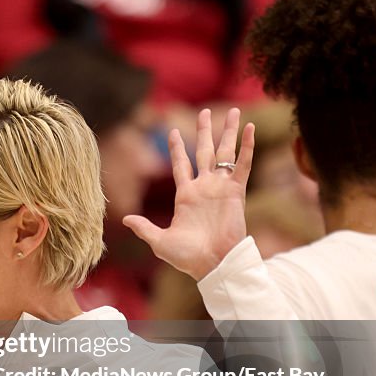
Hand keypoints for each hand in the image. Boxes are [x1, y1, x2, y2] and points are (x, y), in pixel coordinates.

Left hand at [123, 108, 253, 280]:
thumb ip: (144, 228)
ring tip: (236, 111)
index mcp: (185, 195)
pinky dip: (247, 147)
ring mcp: (221, 188)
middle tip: (206, 111)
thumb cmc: (187, 258)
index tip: (173, 130)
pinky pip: (242, 165)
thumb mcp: (159, 241)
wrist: (213, 264)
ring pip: (225, 153)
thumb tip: (125, 219)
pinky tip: (250, 129)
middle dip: (205, 131)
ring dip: (230, 132)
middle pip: (205, 152)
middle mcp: (204, 187)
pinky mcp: (236, 192)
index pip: (181, 164)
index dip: (177, 148)